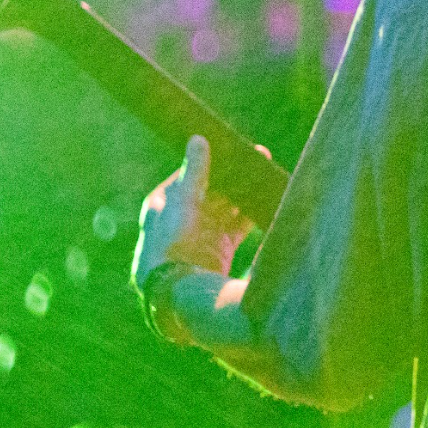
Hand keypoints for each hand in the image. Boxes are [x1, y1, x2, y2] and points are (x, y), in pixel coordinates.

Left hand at [133, 136, 254, 285]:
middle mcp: (181, 217)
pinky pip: (236, 227)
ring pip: (226, 208)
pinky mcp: (218, 249)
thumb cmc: (172, 241)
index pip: (190, 174)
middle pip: (211, 191)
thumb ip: (194, 170)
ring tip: (263, 178)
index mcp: (164, 202)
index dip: (212, 161)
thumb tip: (198, 138)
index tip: (233, 150)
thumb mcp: (183, 200)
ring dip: (242, 195)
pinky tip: (264, 203)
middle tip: (256, 161)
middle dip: (232, 178)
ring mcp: (200, 234)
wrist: (178, 289)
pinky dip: (249, 216)